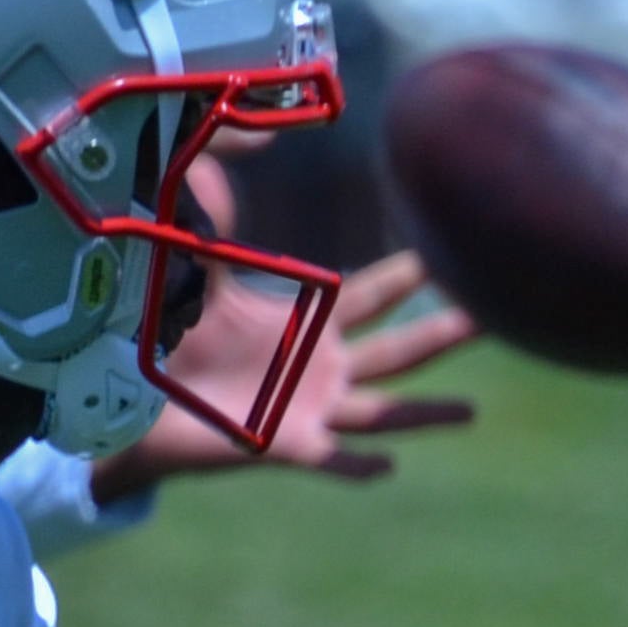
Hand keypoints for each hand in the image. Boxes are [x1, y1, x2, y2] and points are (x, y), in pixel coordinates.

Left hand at [110, 248, 479, 492]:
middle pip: (397, 351)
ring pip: (381, 410)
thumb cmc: (173, 335)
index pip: (373, 295)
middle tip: (493, 317)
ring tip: (471, 412)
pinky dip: (357, 464)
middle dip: (443, 335)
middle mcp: (321, 367)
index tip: (454, 253)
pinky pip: (329, 459)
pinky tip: (388, 466)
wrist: (134, 399)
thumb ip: (213, 220)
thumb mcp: (198, 270)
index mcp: (309, 323)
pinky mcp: (283, 446)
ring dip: (425, 412)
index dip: (411, 277)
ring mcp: (308, 410)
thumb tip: (225, 160)